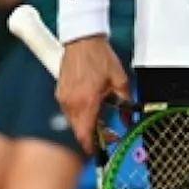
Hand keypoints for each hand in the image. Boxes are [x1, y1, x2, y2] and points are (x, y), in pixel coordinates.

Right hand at [55, 37, 129, 154]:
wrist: (82, 39)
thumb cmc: (100, 57)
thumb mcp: (119, 81)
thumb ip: (125, 104)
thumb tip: (129, 120)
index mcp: (87, 102)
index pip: (85, 135)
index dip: (93, 146)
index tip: (102, 148)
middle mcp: (71, 103)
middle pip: (79, 131)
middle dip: (94, 136)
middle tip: (109, 133)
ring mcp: (63, 98)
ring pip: (73, 122)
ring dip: (86, 125)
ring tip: (101, 118)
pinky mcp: (59, 92)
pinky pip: (68, 111)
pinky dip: (79, 115)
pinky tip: (90, 107)